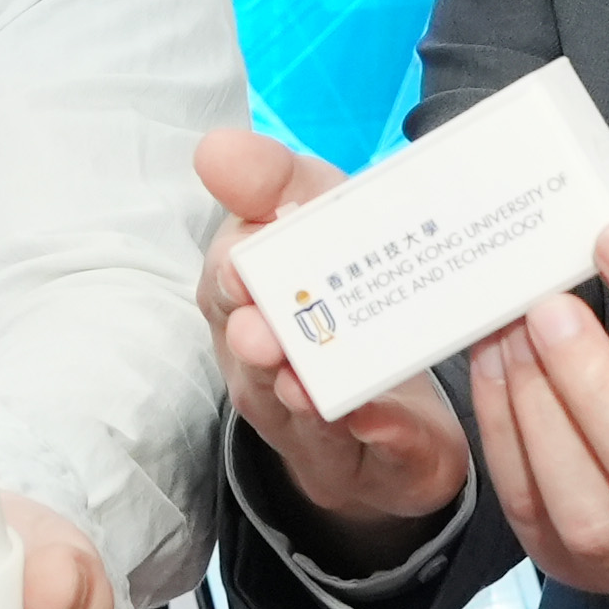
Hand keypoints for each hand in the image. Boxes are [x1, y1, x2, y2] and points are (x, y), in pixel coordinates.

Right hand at [196, 129, 474, 547]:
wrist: (391, 416)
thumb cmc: (348, 298)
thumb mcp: (325, 218)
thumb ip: (280, 182)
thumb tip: (217, 149)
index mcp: (251, 298)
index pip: (228, 278)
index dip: (234, 268)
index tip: (244, 259)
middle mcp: (262, 363)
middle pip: (246, 352)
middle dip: (252, 336)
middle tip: (261, 328)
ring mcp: (306, 420)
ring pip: (291, 410)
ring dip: (296, 394)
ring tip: (302, 384)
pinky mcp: (365, 459)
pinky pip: (369, 451)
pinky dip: (377, 436)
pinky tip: (379, 420)